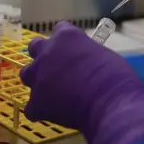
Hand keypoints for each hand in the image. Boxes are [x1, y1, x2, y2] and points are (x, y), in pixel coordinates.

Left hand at [20, 21, 143, 143]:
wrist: (110, 104)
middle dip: (44, 56)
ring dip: (37, 80)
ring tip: (52, 91)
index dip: (66, 41)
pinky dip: (40, 110)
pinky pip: (31, 107)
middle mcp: (47, 52)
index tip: (74, 50)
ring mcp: (38, 77)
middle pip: (35, 47)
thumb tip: (85, 63)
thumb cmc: (115, 77)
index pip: (59, 29)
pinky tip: (52, 113)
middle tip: (57, 68)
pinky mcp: (36, 102)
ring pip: (27, 74)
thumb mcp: (104, 55)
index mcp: (66, 37)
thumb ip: (87, 55)